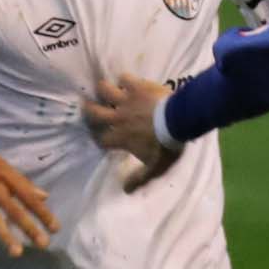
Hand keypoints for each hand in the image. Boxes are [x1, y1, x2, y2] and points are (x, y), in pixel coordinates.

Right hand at [0, 136, 58, 258]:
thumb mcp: (1, 164)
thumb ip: (22, 182)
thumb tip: (43, 195)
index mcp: (5, 175)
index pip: (28, 196)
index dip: (43, 212)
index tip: (55, 228)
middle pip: (14, 210)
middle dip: (29, 228)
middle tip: (43, 244)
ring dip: (5, 237)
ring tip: (17, 253)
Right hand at [82, 75, 181, 191]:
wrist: (178, 122)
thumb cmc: (166, 146)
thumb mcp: (155, 168)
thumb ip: (139, 179)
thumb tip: (125, 191)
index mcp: (120, 138)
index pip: (101, 140)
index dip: (99, 139)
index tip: (101, 138)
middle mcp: (118, 118)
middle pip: (94, 112)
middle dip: (89, 110)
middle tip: (90, 107)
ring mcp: (126, 100)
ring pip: (104, 90)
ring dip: (105, 90)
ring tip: (106, 90)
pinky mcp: (136, 86)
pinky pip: (124, 78)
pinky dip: (125, 79)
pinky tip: (129, 81)